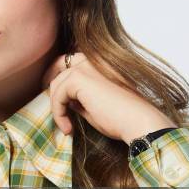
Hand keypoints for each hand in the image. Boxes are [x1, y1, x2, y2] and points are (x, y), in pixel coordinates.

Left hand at [42, 52, 175, 143]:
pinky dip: (58, 113)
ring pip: (57, 83)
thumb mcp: (96, 105)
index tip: (55, 95)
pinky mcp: (79, 78)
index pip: (72, 60)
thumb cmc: (122, 117)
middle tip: (51, 105)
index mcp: (100, 63)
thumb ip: (81, 99)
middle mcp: (92, 60)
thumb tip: (68, 101)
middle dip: (50, 82)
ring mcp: (85, 66)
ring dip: (57, 106)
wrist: (138, 121)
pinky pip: (58, 95)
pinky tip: (68, 128)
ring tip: (67, 126)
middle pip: (59, 64)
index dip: (59, 74)